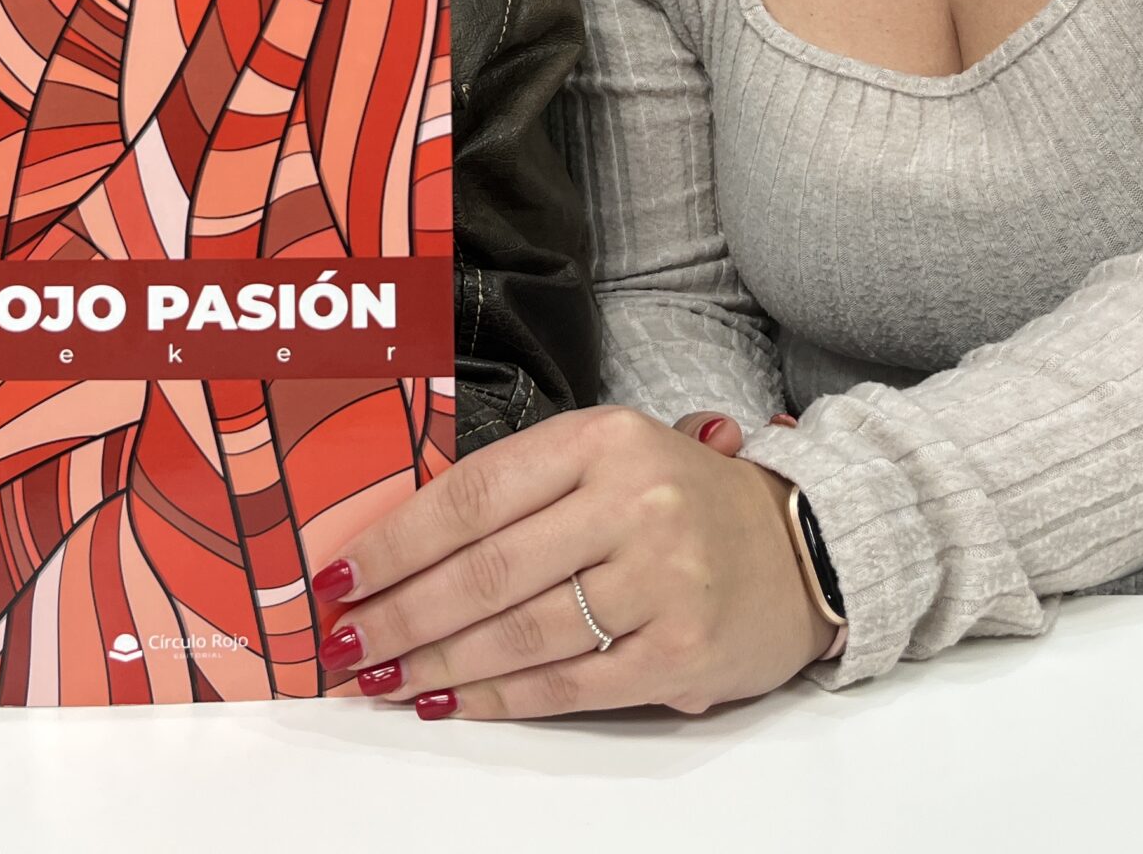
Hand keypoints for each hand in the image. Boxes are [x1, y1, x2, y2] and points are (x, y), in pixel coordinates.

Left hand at [312, 405, 835, 720]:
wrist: (803, 546)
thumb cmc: (682, 501)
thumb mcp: (607, 458)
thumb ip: (521, 490)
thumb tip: (401, 548)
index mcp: (602, 440)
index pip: (473, 494)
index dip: (395, 542)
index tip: (339, 576)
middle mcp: (634, 502)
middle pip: (488, 570)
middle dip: (401, 613)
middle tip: (347, 641)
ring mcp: (663, 580)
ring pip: (522, 632)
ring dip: (440, 663)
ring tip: (385, 678)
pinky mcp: (683, 651)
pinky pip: (571, 684)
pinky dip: (502, 698)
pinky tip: (455, 701)